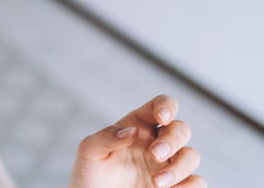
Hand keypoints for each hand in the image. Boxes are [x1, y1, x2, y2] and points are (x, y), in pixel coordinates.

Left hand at [69, 94, 204, 187]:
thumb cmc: (90, 172)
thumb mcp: (89, 152)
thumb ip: (106, 137)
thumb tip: (132, 131)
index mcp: (138, 125)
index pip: (160, 105)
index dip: (167, 106)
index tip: (162, 117)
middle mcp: (157, 142)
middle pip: (181, 129)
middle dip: (173, 140)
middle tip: (156, 154)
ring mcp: (167, 164)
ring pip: (192, 156)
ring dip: (179, 167)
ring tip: (156, 183)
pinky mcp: (175, 186)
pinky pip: (197, 182)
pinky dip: (189, 186)